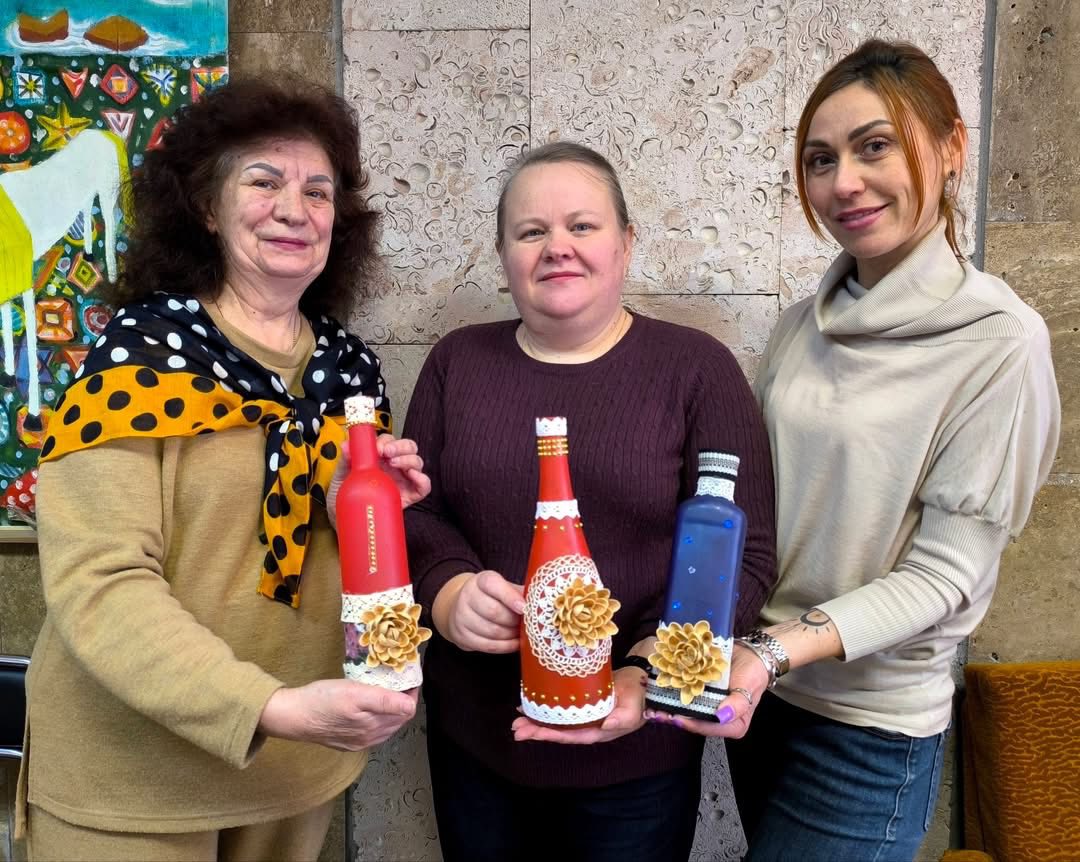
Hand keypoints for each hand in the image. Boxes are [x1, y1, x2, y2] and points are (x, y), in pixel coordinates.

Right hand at [257, 679, 418, 751]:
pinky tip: (371, 708)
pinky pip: (373, 731)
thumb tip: (411, 706)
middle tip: (399, 680)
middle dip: (403, 700)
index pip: (406, 710)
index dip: (411, 693)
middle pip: (398, 718)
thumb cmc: (323, 699)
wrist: (293, 716)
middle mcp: (370, 737)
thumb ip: (384, 701)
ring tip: (387, 691)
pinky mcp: (348, 743)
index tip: (409, 676)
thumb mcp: (355, 692)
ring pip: (387, 725)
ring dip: (392, 710)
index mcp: (374, 725)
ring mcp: (359, 742)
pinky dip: (379, 718)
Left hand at [326, 436, 430, 526]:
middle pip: (408, 448)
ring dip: (409, 459)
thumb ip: (345, 461)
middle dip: (401, 446)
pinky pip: (423, 486)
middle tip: (388, 453)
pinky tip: (413, 476)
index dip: (387, 441)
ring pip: (417, 463)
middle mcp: (393, 467)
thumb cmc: (343, 499)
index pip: (390, 442)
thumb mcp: (340, 478)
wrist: (344, 523)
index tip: (378, 448)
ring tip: (394, 464)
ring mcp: (403, 481)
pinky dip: (423, 479)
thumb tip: (347, 445)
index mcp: (378, 459)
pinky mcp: (409, 496)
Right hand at [433, 570, 523, 653]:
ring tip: (521, 633)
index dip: (510, 597)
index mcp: (481, 580)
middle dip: (514, 620)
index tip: (524, 608)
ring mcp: (461, 617)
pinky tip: (515, 643)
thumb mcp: (504, 588)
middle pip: (493, 611)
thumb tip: (539, 603)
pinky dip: (506, 647)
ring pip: (491, 631)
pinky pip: (488, 645)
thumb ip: (519, 593)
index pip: (493, 585)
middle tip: (526, 623)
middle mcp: (468, 596)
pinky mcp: (462, 636)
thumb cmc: (492, 597)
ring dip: (511, 635)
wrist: (464, 607)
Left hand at [511, 666, 647, 743]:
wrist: (643, 680)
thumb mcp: (633, 707)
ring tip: (516, 721)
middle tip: (515, 729)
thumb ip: (622, 718)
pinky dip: (546, 708)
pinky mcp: (582, 703)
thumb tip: (607, 725)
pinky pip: (561, 709)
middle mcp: (589, 727)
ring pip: (557, 722)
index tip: (532, 733)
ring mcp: (585, 716)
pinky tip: (531, 706)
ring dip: (537, 721)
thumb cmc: (639, 694)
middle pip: (559, 732)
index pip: (571, 736)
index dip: (551, 735)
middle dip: (537, 731)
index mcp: (599, 731)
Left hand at [643, 641, 769, 737]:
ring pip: (686, 712)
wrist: (749, 654)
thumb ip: (738, 704)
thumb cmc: (752, 673)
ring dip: (668, 709)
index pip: (709, 728)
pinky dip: (671, 696)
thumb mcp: (749, 687)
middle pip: (694, 722)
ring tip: (651, 706)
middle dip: (673, 718)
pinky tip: (658, 692)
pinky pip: (685, 698)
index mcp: (733, 724)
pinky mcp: (700, 696)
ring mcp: (708, 708)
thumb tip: (722, 716)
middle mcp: (718, 720)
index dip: (691, 724)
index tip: (675, 718)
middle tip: (654, 713)